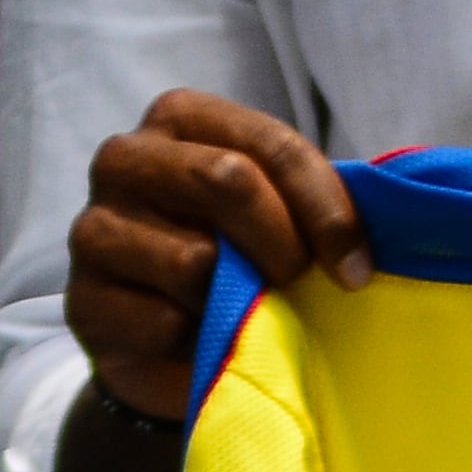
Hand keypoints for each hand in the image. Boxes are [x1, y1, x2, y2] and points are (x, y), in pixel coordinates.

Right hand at [68, 90, 370, 419]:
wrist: (171, 354)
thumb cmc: (237, 268)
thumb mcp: (278, 219)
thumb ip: (311, 197)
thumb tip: (390, 205)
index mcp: (179, 118)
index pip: (268, 146)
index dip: (325, 209)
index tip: (358, 270)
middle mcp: (125, 158)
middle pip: (228, 181)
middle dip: (285, 244)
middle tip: (305, 286)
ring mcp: (94, 228)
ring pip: (194, 261)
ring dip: (239, 302)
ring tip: (242, 315)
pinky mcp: (81, 300)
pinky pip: (164, 323)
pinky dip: (198, 344)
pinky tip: (198, 344)